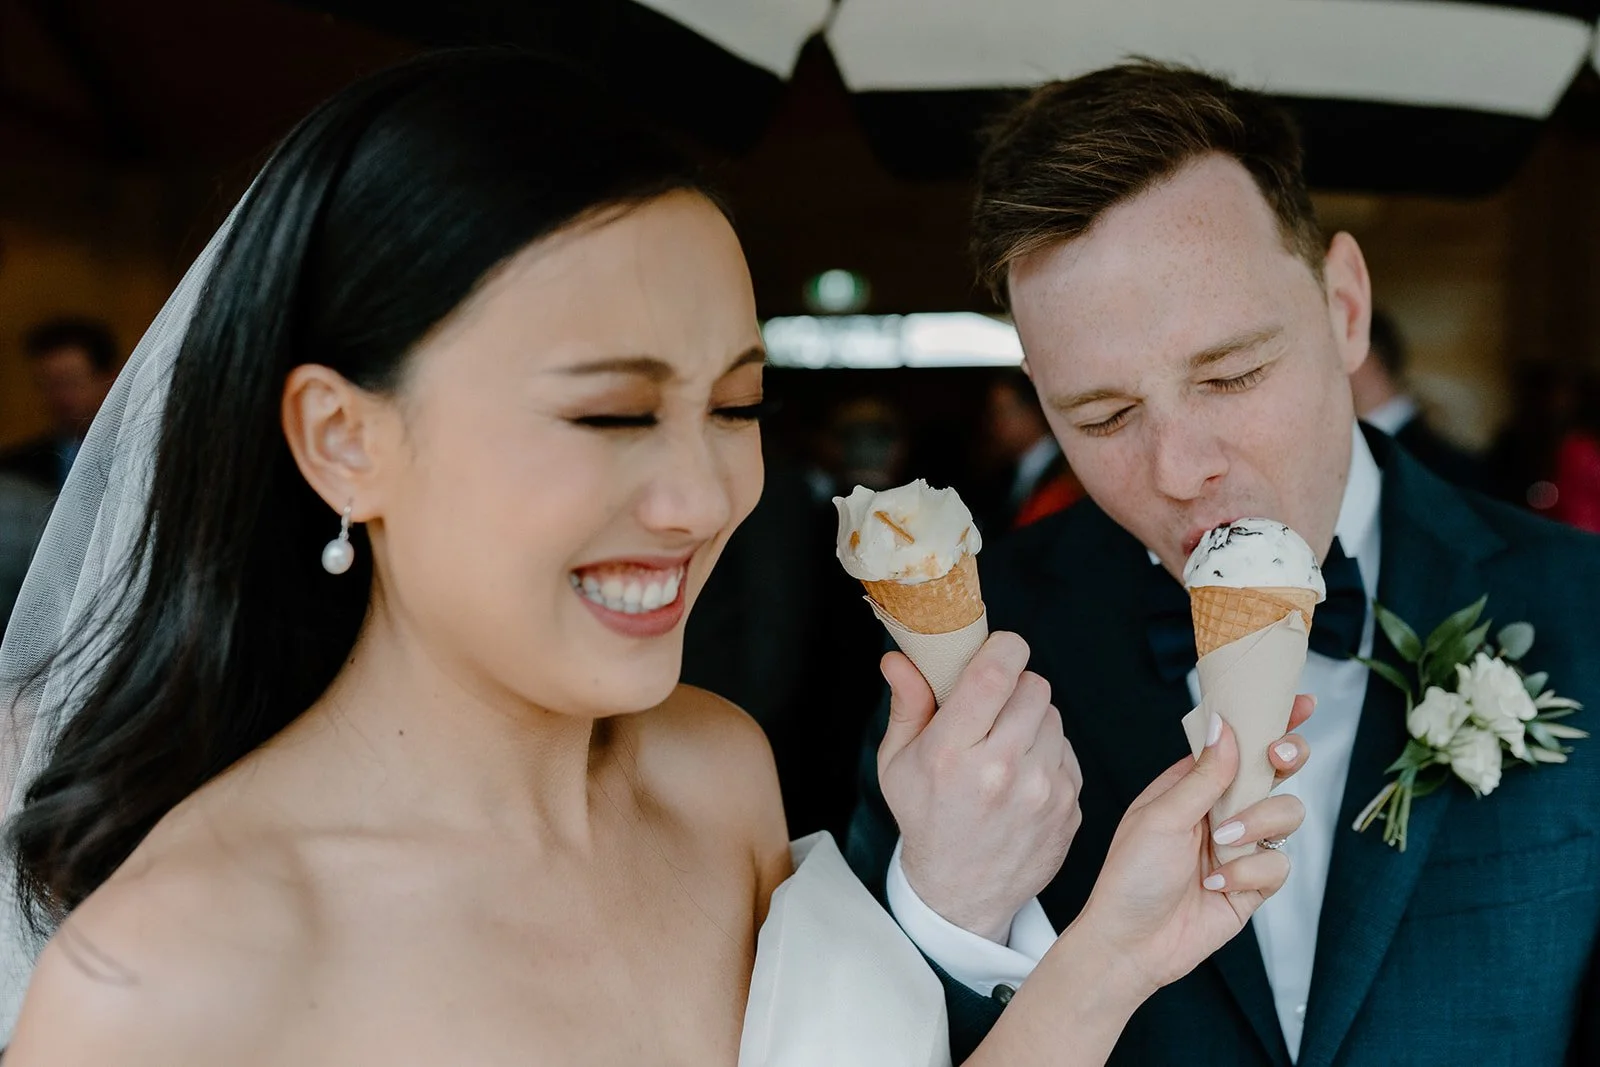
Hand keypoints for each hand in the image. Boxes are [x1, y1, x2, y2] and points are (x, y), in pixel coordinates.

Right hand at [877, 633, 1081, 941]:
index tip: (996, 651)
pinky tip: (1022, 776)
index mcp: (952, 754)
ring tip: (1004, 746)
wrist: (962, 892)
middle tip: (992, 708)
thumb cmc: (926, 819)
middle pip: (1033, 685)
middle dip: (1013, 686)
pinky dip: (1048, 752)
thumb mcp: (897, 763)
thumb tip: (900, 658)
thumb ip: (906, 704)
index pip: (996, 672)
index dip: (1002, 648)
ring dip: (1032, 720)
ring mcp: (1043, 791)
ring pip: (1053, 715)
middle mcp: (1002, 771)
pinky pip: (1067, 750)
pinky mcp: (1070, 806)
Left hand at [1070, 697, 1312, 997]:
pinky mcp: (1255, 883)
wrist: (1132, 943)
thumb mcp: (1161, 816)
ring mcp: (1241, 845)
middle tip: (1278, 757)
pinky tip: (1216, 883)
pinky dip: (1250, 872)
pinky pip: (1278, 863)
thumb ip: (1202, 775)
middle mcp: (1220, 809)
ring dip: (1257, 824)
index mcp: (1192, 785)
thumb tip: (1225, 726)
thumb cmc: (1131, 877)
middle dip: (1285, 760)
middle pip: (1274, 772)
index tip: (1299, 701)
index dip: (1268, 721)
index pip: (1236, 743)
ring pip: (1286, 814)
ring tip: (1220, 845)